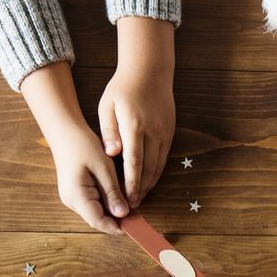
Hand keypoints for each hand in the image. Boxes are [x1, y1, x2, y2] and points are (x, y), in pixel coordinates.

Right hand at [20, 62, 129, 233]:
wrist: (65, 132)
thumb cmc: (83, 146)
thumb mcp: (103, 168)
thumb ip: (112, 193)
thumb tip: (123, 214)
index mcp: (76, 195)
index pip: (97, 221)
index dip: (116, 227)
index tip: (134, 227)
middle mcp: (71, 201)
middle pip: (96, 219)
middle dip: (116, 219)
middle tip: (136, 215)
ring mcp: (71, 198)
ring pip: (95, 212)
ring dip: (111, 211)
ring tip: (129, 204)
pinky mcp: (75, 193)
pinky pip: (92, 204)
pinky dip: (105, 203)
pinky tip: (117, 196)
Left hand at [99, 17, 176, 207]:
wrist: (150, 71)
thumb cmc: (123, 88)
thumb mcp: (107, 106)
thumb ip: (108, 132)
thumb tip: (111, 155)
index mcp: (134, 126)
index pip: (133, 162)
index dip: (130, 183)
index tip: (126, 198)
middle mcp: (152, 132)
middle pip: (148, 169)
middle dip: (140, 189)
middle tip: (132, 205)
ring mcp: (164, 134)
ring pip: (158, 166)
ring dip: (149, 184)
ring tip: (139, 197)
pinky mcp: (170, 133)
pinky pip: (163, 158)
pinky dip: (156, 173)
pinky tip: (148, 181)